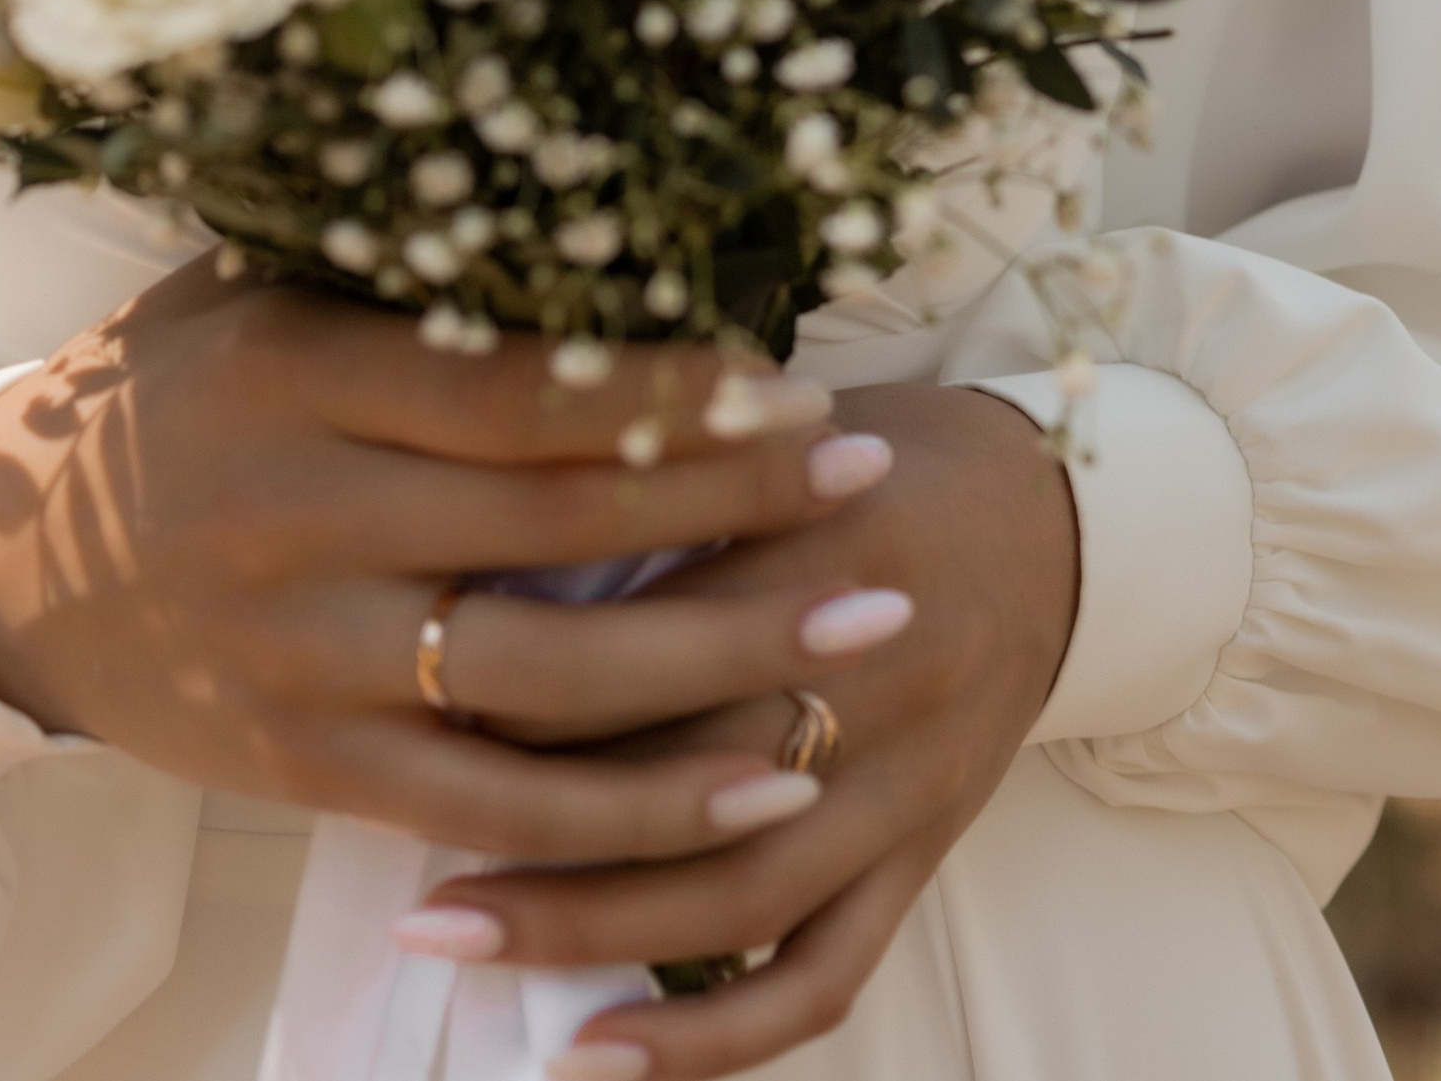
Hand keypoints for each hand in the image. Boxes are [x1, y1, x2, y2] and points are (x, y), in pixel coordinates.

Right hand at [0, 258, 913, 871]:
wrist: (2, 565)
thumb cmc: (176, 393)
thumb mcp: (264, 291)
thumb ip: (407, 272)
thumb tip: (610, 212)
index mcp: (297, 375)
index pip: (522, 390)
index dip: (670, 393)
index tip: (794, 382)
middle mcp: (296, 517)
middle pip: (558, 524)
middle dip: (737, 506)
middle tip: (871, 481)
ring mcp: (300, 655)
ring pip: (544, 682)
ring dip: (720, 667)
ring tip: (859, 634)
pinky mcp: (304, 767)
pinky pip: (488, 808)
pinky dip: (622, 817)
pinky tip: (745, 790)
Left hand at [399, 380, 1080, 1075]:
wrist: (1060, 518)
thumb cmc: (878, 453)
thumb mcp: (781, 423)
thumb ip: (662, 472)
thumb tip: (480, 519)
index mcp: (831, 538)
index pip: (651, 622)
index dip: (525, 651)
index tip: (410, 659)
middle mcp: (875, 674)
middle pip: (682, 759)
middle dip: (527, 793)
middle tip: (380, 807)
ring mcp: (903, 785)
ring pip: (730, 889)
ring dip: (581, 927)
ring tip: (444, 932)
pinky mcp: (922, 859)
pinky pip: (816, 976)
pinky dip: (705, 1037)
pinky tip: (590, 1056)